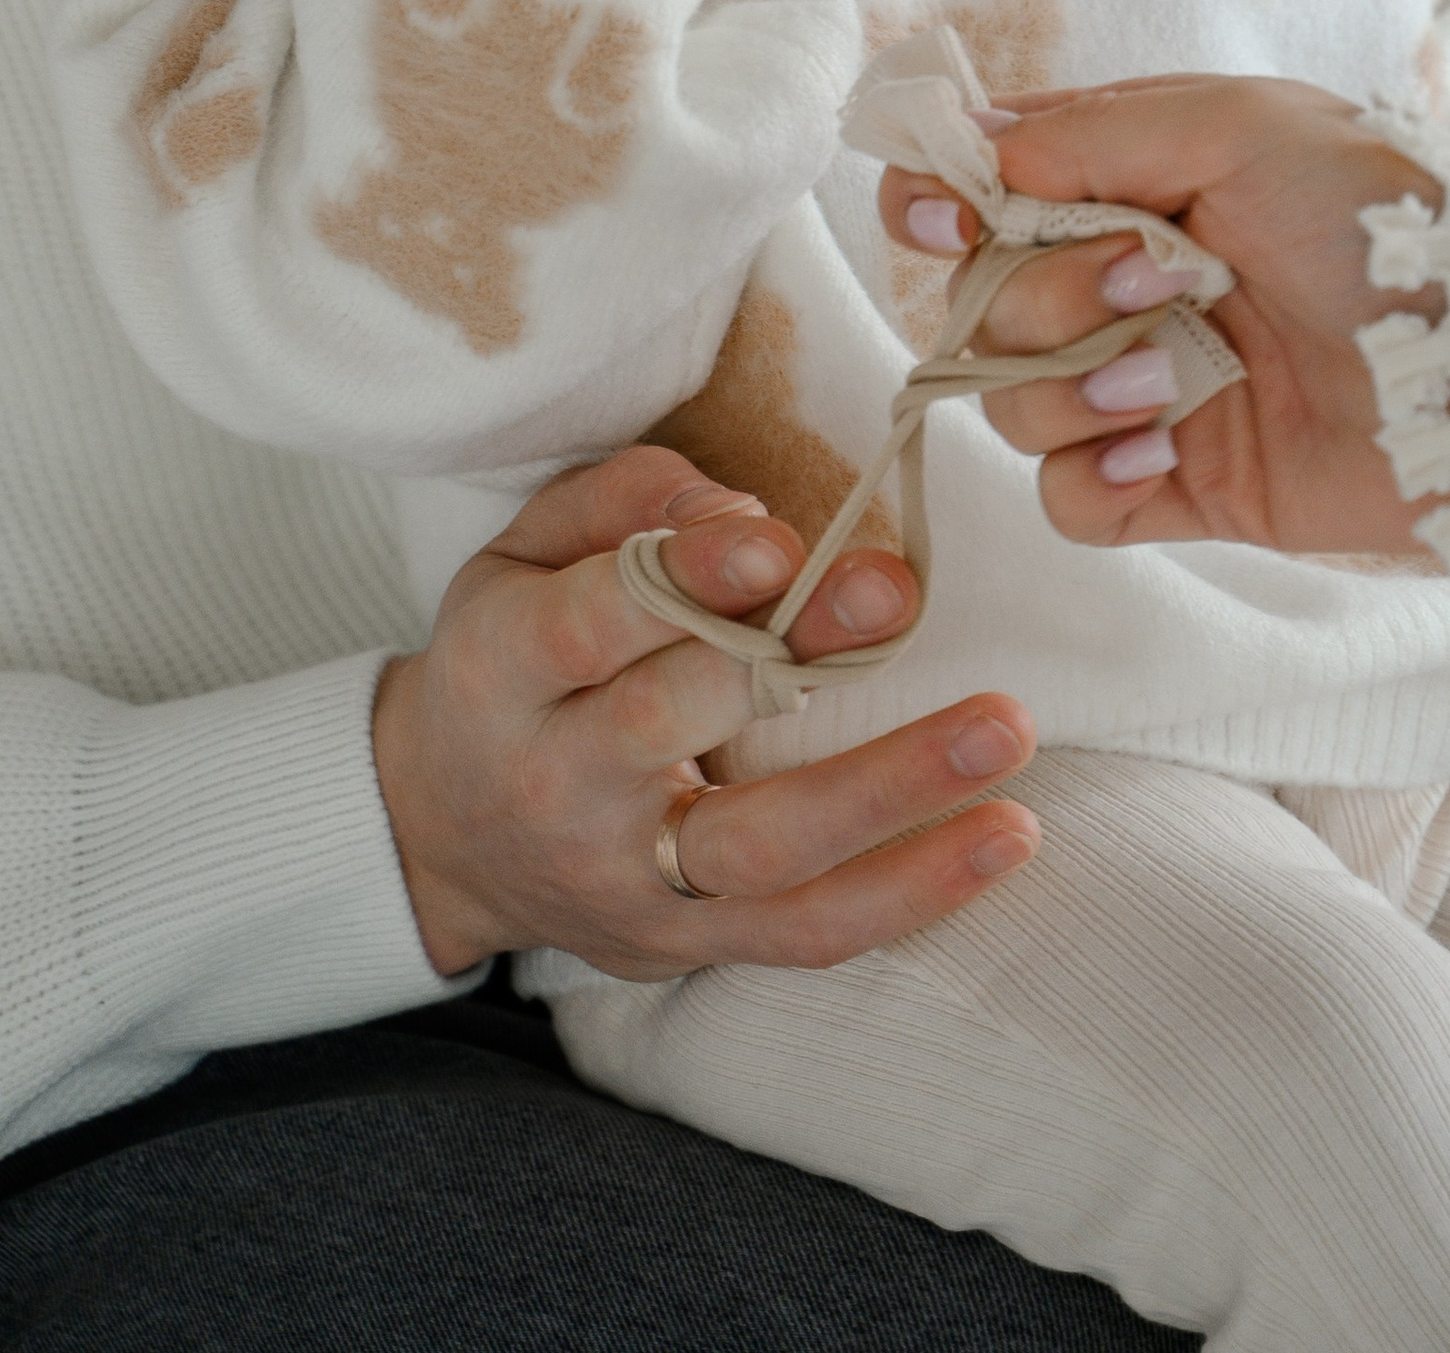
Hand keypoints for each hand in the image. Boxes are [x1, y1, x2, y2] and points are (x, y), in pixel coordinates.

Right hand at [371, 444, 1038, 978]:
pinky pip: (808, 933)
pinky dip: (913, 892)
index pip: (591, 622)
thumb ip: (623, 502)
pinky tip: (1004, 836)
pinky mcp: (687, 946)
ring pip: (763, 850)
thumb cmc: (510, 660)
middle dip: (790, 657)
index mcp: (502, 670)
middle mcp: (557, 785)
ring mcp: (625, 882)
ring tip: (1000, 732)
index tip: (780, 541)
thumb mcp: (522, 552)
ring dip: (892, 791)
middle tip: (895, 595)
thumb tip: (744, 511)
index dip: (689, 581)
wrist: (445, 835)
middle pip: (675, 725)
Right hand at [881, 77, 1449, 559]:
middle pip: (982, 301)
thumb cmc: (1382, 211)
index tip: (948, 216)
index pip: (980, 183)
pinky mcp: (1184, 486)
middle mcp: (1129, 280)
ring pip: (1012, 402)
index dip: (936, 200)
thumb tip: (968, 148)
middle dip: (1038, 295)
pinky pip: (1070, 501)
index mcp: (1137, 179)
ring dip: (1064, 387)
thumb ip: (1092, 132)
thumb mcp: (1239, 123)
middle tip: (1147, 280)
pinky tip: (1161, 450)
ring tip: (1169, 377)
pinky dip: (1093, 479)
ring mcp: (1152, 385)